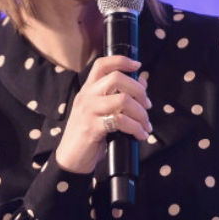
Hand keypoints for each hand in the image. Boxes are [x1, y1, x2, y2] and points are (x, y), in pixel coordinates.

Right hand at [55, 55, 152, 173]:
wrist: (71, 159)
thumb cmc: (88, 135)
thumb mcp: (101, 112)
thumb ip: (119, 96)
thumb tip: (142, 82)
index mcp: (88, 90)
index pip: (102, 64)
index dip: (121, 60)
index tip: (137, 65)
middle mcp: (87, 97)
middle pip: (117, 78)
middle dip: (139, 91)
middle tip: (147, 106)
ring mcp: (88, 112)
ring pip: (123, 100)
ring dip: (141, 113)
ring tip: (146, 125)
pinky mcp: (92, 128)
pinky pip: (121, 122)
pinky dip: (136, 128)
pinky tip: (140, 135)